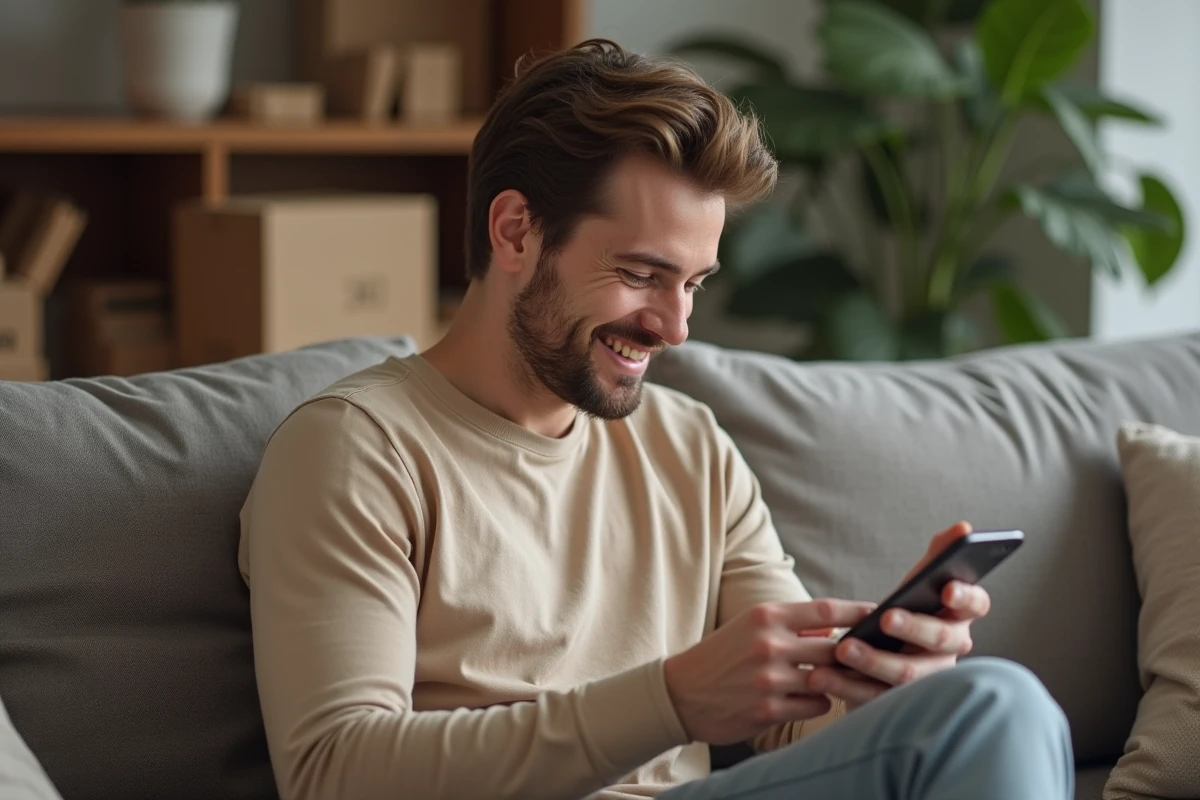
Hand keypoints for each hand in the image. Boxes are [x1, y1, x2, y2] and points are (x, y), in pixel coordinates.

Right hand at [663, 599, 875, 744]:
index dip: (858, 613)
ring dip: (838, 682)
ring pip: (829, 680)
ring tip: (843, 680)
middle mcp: (769, 644)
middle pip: (835, 647)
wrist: (682, 692)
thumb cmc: (722, 655)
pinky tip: (810, 700)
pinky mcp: (768, 710)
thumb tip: (833, 626)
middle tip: (876, 655)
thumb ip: (792, 624)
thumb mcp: (750, 627)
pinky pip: (816, 706)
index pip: (825, 610)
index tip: (880, 615)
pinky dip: (819, 703)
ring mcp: (769, 679)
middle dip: (857, 653)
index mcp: (765, 616)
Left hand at [809, 521, 992, 710]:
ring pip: (906, 675)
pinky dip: (847, 686)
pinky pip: (874, 697)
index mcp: (958, 619)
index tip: (946, 587)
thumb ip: (937, 557)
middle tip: (886, 617)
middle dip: (914, 628)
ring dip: (874, 661)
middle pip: (940, 641)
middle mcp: (950, 653)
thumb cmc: (904, 614)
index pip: (975, 605)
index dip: (964, 596)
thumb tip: (963, 527)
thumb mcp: (917, 585)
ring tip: (843, 648)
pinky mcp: (895, 703)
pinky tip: (822, 676)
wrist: (877, 663)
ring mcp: (926, 682)